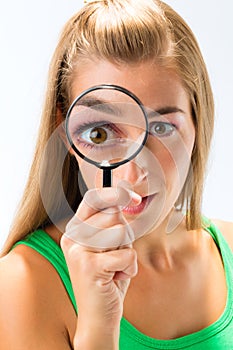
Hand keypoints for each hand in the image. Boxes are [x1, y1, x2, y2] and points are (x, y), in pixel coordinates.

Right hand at [61, 187, 139, 347]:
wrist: (97, 315)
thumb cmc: (107, 277)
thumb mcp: (108, 245)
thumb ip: (111, 222)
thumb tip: (126, 194)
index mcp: (75, 229)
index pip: (93, 198)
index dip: (115, 193)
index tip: (133, 196)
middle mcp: (73, 237)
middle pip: (114, 215)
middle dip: (125, 236)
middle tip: (115, 256)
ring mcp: (78, 251)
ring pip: (122, 233)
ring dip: (127, 252)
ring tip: (114, 267)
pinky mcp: (89, 266)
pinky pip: (127, 255)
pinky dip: (129, 269)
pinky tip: (115, 278)